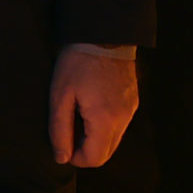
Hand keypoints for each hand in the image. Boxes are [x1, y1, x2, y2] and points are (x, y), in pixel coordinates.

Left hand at [47, 45, 138, 167]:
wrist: (102, 33)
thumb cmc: (76, 63)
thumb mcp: (60, 96)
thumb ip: (60, 130)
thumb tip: (62, 158)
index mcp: (105, 120)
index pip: (95, 159)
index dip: (76, 158)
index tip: (63, 143)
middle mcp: (123, 119)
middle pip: (107, 153)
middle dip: (86, 149)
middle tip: (69, 129)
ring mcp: (131, 110)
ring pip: (114, 140)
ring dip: (96, 137)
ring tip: (79, 114)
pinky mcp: (133, 100)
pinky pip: (120, 124)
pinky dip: (105, 125)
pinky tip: (92, 105)